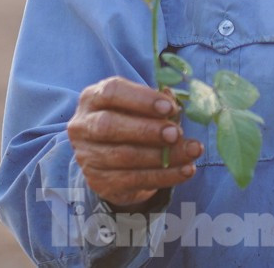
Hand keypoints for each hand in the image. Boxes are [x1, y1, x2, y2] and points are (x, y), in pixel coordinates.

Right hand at [68, 76, 202, 207]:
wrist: (114, 161)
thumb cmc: (130, 122)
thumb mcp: (141, 107)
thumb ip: (157, 103)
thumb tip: (174, 103)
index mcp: (92, 98)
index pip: (111, 92)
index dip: (141, 99)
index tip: (170, 108)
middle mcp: (83, 126)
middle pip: (109, 126)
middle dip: (147, 130)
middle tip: (177, 133)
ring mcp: (87, 156)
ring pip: (123, 156)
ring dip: (163, 156)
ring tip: (191, 152)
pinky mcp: (99, 182)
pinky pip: (133, 180)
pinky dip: (164, 176)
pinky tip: (185, 170)